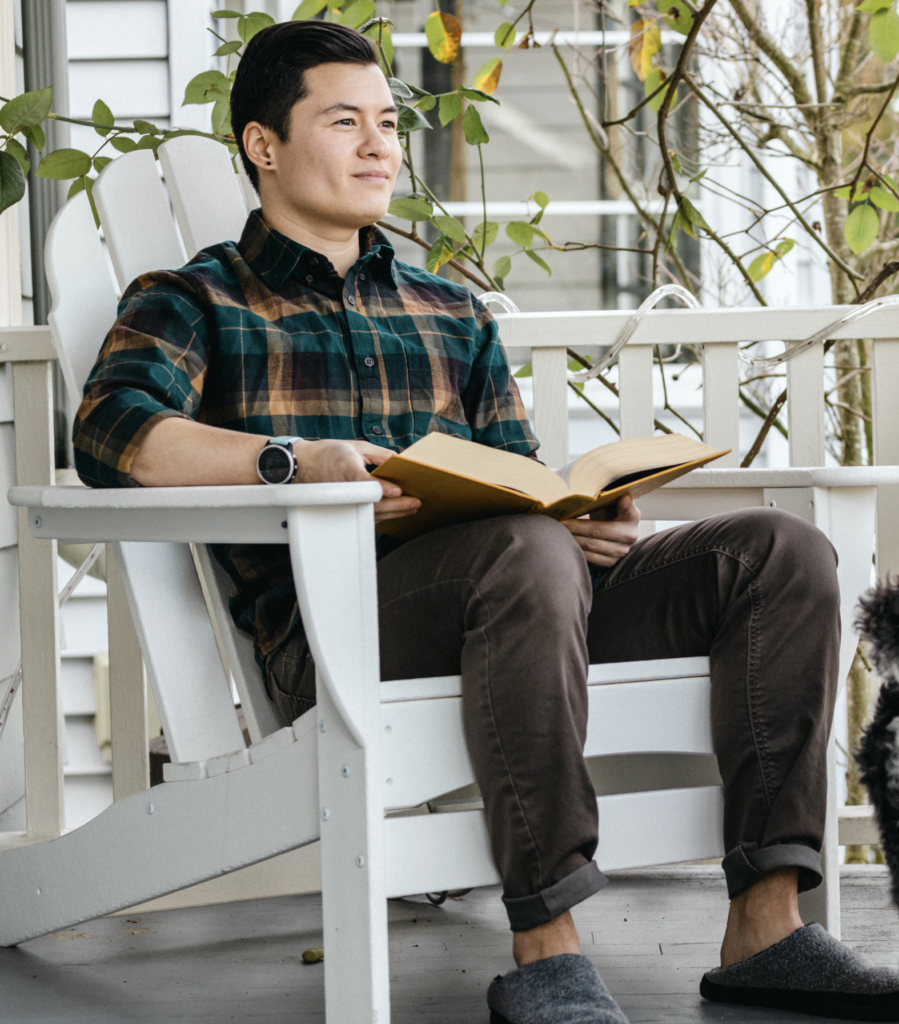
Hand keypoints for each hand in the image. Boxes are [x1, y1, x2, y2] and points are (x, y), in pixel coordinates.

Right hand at [293, 439, 419, 522]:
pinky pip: (365, 515)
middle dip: (396, 505)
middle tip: (415, 502)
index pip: (364, 481)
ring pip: (370, 513)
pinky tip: (397, 513)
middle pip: (371, 502)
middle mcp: (343, 487)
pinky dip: (383, 516)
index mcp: (345, 467)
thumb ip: (380, 454)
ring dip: (394, 513)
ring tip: (412, 508)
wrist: (302, 466)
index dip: (380, 487)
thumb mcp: (356, 447)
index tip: (396, 490)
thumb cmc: (330, 454)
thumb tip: (401, 461)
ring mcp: (341, 501)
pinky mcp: (342, 508)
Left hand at [561, 495, 640, 567]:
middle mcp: (629, 535)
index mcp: (631, 516)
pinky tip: (567, 542)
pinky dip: (576, 549)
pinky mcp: (610, 562)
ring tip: (561, 532)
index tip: (622, 499)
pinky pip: (589, 557)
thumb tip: (596, 491)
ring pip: (591, 545)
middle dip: (577, 527)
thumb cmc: (608, 515)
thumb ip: (608, 497)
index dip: (625, 505)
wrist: (613, 534)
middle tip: (562, 523)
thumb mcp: (610, 504)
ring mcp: (621, 551)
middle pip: (599, 530)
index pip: (628, 510)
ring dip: (574, 538)